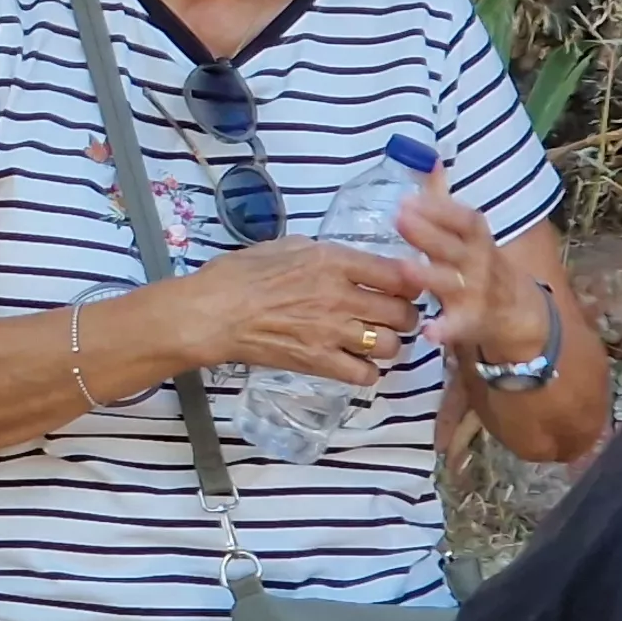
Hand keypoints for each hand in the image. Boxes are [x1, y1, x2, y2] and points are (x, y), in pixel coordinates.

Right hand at [177, 237, 429, 386]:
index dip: (411, 283)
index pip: (399, 274)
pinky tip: (357, 363)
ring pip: (391, 346)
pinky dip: (367, 371)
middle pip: (403, 313)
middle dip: (404, 316)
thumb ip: (323, 254)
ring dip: (389, 344)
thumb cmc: (238, 275)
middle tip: (393, 317)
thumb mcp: (284, 247)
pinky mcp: (319, 362)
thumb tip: (347, 262)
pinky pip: (365, 374)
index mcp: (333, 262)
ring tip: (376, 342)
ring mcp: (332, 333)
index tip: (407, 288)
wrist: (210, 314)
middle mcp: (341, 297)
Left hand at [395, 175, 551, 365]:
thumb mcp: (469, 233)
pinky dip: (445, 329)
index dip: (440, 207)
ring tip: (404, 268)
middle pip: (454, 246)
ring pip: (452, 284)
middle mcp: (479, 263)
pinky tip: (427, 331)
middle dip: (428, 233)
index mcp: (477, 239)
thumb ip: (442, 200)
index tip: (408, 196)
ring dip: (430, 276)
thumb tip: (426, 160)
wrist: (522, 313)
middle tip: (399, 217)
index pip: (464, 219)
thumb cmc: (482, 265)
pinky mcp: (472, 322)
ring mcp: (476, 293)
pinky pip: (458, 327)